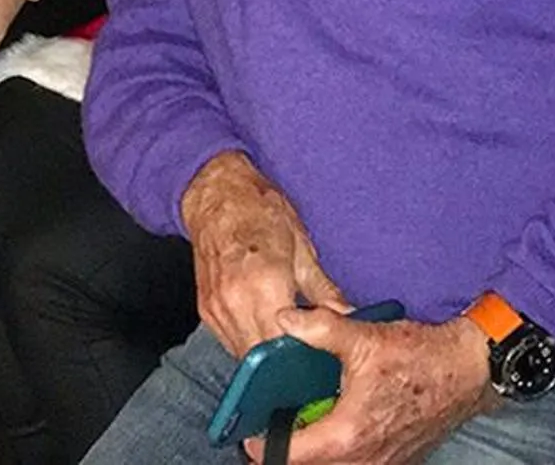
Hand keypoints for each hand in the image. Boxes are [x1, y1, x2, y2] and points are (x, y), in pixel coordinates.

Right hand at [179, 151, 351, 357]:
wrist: (217, 195)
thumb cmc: (259, 211)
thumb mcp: (302, 246)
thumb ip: (324, 290)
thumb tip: (348, 316)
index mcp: (265, 282)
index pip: (287, 342)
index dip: (306, 351)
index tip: (321, 350)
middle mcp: (236, 299)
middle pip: (265, 355)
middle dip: (287, 358)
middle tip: (308, 350)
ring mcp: (217, 307)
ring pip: (245, 354)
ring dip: (267, 354)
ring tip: (287, 341)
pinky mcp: (207, 309)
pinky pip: (230, 342)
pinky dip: (249, 343)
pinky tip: (264, 329)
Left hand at [249, 311, 493, 464]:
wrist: (466, 372)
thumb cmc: (419, 357)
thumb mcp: (364, 337)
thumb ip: (319, 328)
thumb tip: (285, 320)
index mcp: (348, 434)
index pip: (294, 455)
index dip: (265, 447)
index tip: (250, 435)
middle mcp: (365, 458)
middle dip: (288, 454)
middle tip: (272, 431)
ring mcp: (383, 463)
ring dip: (316, 456)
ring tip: (300, 431)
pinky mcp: (395, 461)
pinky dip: (339, 456)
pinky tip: (335, 431)